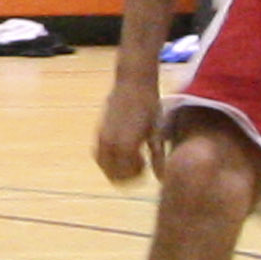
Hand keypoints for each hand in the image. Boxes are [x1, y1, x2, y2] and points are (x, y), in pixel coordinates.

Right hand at [94, 65, 163, 185]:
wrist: (133, 83)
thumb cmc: (149, 105)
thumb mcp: (157, 132)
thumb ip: (157, 156)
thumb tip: (161, 176)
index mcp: (126, 144)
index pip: (127, 174)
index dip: (137, 175)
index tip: (146, 166)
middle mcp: (110, 143)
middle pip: (112, 174)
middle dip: (126, 175)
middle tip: (139, 167)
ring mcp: (102, 137)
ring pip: (103, 165)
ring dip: (115, 169)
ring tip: (129, 160)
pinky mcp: (99, 131)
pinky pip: (98, 154)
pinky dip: (108, 159)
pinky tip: (121, 151)